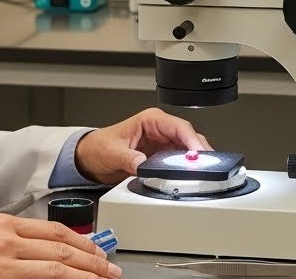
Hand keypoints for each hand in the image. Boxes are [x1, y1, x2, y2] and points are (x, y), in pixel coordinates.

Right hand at [0, 213, 119, 278]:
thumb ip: (15, 240)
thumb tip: (49, 250)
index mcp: (5, 225)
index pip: (55, 231)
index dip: (82, 242)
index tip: (98, 252)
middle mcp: (6, 240)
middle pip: (60, 248)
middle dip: (91, 261)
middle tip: (110, 270)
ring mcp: (1, 262)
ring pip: (54, 268)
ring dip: (82, 276)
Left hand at [74, 107, 211, 183]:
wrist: (90, 159)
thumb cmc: (99, 147)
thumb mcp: (112, 152)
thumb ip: (128, 158)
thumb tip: (143, 165)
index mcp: (151, 120)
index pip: (179, 127)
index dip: (192, 140)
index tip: (198, 155)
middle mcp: (160, 130)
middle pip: (188, 137)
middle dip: (199, 151)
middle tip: (206, 167)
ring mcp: (163, 143)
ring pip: (188, 150)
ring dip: (195, 161)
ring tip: (201, 173)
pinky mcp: (162, 157)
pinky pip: (180, 161)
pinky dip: (186, 168)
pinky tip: (190, 176)